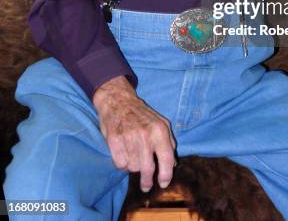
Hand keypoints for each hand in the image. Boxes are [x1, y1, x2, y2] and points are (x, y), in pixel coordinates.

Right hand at [93, 76, 175, 191]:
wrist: (118, 100)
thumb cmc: (141, 114)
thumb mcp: (161, 123)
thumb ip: (169, 142)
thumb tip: (173, 164)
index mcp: (160, 130)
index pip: (167, 158)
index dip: (166, 175)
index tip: (164, 183)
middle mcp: (146, 134)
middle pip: (148, 169)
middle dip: (147, 181)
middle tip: (146, 186)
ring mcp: (129, 137)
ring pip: (133, 167)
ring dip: (133, 166)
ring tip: (132, 154)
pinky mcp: (114, 140)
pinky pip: (120, 164)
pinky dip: (122, 163)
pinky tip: (123, 152)